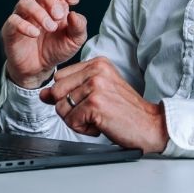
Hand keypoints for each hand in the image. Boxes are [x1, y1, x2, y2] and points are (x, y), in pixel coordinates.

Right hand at [1, 0, 87, 88]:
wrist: (40, 69)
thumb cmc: (56, 49)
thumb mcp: (74, 40)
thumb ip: (79, 27)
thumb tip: (75, 13)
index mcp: (55, 3)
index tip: (73, 0)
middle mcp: (38, 5)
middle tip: (58, 15)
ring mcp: (23, 16)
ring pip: (25, 1)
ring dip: (39, 13)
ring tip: (50, 28)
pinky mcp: (11, 29)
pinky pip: (13, 20)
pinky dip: (25, 25)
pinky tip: (35, 34)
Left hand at [41, 56, 168, 153]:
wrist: (150, 125)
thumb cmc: (125, 111)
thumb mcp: (96, 93)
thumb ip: (70, 90)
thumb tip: (43, 94)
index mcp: (98, 63)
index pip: (59, 77)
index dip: (68, 96)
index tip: (89, 101)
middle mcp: (96, 71)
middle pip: (57, 92)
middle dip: (69, 109)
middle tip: (93, 112)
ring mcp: (95, 86)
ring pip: (62, 108)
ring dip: (77, 121)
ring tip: (98, 118)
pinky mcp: (95, 104)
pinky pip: (71, 121)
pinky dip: (83, 129)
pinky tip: (101, 125)